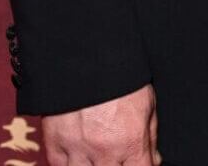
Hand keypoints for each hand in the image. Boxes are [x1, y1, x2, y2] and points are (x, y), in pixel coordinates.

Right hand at [43, 82, 159, 165]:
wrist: (84, 52)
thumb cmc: (118, 73)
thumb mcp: (145, 101)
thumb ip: (149, 135)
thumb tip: (153, 159)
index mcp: (130, 140)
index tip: (140, 163)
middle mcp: (104, 150)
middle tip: (116, 157)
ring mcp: (76, 148)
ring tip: (96, 156)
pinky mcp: (54, 141)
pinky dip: (68, 165)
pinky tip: (77, 156)